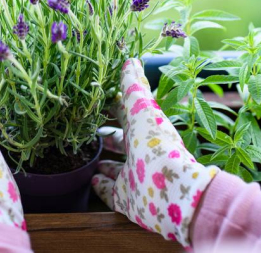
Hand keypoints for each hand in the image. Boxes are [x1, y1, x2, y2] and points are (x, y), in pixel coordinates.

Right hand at [91, 59, 217, 245]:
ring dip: (103, 160)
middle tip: (87, 128)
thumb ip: (134, 87)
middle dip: (108, 134)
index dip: (114, 106)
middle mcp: (140, 153)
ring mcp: (133, 178)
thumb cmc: (157, 147)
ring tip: (87, 155)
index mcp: (145, 130)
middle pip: (121, 141)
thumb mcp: (143, 111)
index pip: (127, 114)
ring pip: (115, 167)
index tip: (97, 99)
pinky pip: (111, 192)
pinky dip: (100, 185)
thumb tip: (130, 60)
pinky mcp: (127, 200)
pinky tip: (90, 179)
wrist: (173, 192)